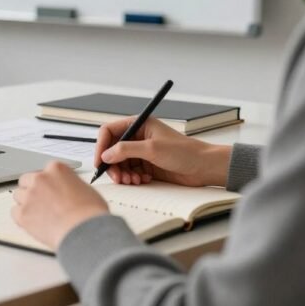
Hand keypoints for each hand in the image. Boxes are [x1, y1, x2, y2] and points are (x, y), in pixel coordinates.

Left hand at [11, 161, 108, 249]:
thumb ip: (70, 185)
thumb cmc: (89, 213)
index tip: (49, 191)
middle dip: (31, 191)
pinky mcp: (22, 213)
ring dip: (26, 204)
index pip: (43, 172)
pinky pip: (14, 212)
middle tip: (41, 203)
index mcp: (56, 169)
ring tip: (39, 215)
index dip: (46, 183)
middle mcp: (40, 179)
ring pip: (18, 196)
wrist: (84, 230)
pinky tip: (33, 223)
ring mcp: (29, 195)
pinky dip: (22, 218)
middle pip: (26, 181)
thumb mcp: (85, 188)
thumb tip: (68, 190)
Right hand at [95, 116, 231, 186]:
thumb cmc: (184, 152)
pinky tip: (143, 180)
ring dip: (123, 173)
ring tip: (132, 181)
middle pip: (112, 149)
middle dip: (113, 165)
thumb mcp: (152, 149)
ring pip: (120, 163)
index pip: (109, 131)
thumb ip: (126, 150)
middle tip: (118, 178)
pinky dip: (132, 178)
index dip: (102, 146)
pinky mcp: (146, 164)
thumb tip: (106, 155)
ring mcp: (142, 151)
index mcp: (138, 125)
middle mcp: (137, 137)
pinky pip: (130, 171)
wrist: (204, 167)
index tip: (100, 162)